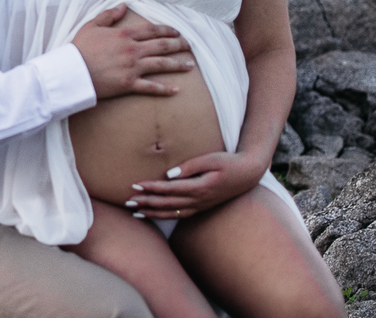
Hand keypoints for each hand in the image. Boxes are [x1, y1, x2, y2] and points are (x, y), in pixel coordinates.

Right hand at [73, 4, 192, 98]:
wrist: (72, 71)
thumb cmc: (79, 48)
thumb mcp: (91, 26)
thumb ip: (109, 15)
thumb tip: (123, 6)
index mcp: (124, 34)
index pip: (151, 30)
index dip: (166, 30)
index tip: (177, 32)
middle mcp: (132, 50)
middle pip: (161, 46)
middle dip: (178, 45)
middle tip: (189, 46)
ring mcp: (132, 67)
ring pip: (161, 64)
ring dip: (178, 64)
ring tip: (190, 65)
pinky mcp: (129, 84)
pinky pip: (151, 87)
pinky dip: (165, 89)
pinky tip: (176, 90)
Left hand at [127, 150, 267, 218]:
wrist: (248, 174)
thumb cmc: (228, 162)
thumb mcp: (211, 159)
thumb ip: (190, 166)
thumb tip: (168, 174)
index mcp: (200, 188)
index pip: (170, 189)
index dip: (152, 188)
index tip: (136, 185)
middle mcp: (199, 201)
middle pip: (167, 204)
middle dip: (146, 202)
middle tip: (127, 201)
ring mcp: (201, 206)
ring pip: (172, 213)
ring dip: (153, 212)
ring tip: (134, 211)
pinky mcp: (201, 207)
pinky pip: (180, 215)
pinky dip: (165, 216)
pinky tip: (153, 214)